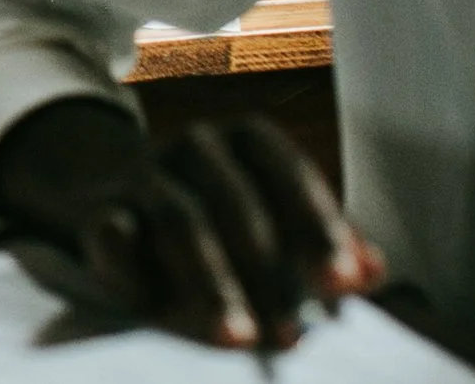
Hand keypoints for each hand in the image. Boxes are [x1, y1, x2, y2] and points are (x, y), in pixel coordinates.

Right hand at [0, 98, 383, 351]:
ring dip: (211, 283)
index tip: (342, 283)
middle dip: (269, 274)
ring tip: (237, 337)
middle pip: (237, 204)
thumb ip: (322, 244)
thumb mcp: (275, 217)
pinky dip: (130, 265)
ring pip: (180, 219)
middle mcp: (196, 144)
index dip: (318, 228)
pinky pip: (113, 233)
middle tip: (291, 335)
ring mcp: (144, 173)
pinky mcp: (100, 210)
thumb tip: (374, 273)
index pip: (290, 174)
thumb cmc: (222, 216)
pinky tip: (150, 304)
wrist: (120, 197)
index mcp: (246, 138)